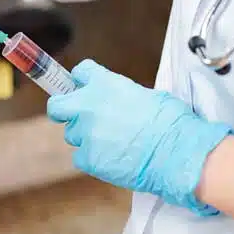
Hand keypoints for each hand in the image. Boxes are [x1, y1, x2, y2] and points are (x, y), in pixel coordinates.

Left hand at [46, 60, 233, 214]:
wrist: (176, 154)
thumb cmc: (171, 124)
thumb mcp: (148, 96)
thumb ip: (122, 96)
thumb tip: (119, 102)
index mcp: (106, 85)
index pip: (80, 73)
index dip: (82, 82)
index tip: (84, 88)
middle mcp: (89, 107)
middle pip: (57, 106)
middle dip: (63, 110)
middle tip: (75, 117)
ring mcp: (86, 134)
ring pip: (73, 135)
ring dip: (87, 138)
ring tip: (113, 144)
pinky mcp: (87, 158)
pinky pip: (81, 158)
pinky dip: (94, 160)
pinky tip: (114, 160)